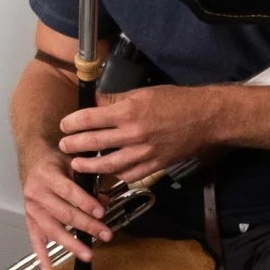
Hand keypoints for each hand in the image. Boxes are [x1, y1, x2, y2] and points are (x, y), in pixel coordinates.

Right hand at [18, 149, 115, 269]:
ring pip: (52, 229)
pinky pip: (35, 239)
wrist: (32, 157)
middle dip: (87, 226)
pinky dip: (42, 255)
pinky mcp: (29, 218)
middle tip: (105, 234)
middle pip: (64, 214)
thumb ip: (89, 181)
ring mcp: (31, 208)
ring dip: (71, 244)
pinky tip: (50, 269)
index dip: (85, 203)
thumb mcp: (73, 163)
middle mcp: (37, 193)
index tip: (101, 212)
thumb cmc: (54, 160)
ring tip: (87, 254)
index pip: (69, 192)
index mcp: (47, 175)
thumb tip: (106, 201)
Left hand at [60, 85, 220, 185]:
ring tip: (78, 165)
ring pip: (108, 165)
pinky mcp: (154, 165)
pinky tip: (107, 173)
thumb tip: (95, 103)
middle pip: (94, 143)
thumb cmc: (176, 101)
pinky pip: (129, 175)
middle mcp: (133, 134)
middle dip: (74, 145)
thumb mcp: (143, 93)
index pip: (90, 119)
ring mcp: (144, 153)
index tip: (64, 126)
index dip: (73, 123)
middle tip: (64, 146)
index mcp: (128, 112)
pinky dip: (115, 175)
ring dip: (89, 166)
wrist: (205, 119)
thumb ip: (116, 101)